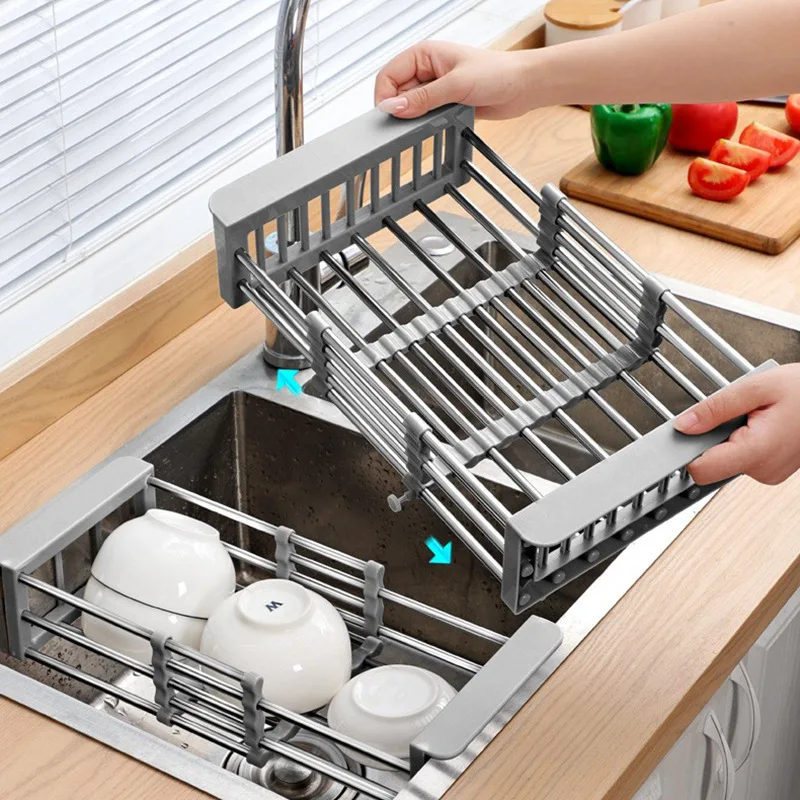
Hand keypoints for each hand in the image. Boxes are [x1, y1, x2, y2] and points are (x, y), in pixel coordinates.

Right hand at [374, 41, 531, 119]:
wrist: (523, 87)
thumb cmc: (497, 73)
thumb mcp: (455, 85)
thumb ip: (423, 98)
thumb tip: (394, 108)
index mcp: (424, 54)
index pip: (388, 75)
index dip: (385, 97)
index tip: (391, 116)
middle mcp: (426, 70)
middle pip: (396, 93)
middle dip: (401, 110)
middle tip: (412, 121)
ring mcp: (435, 88)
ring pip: (410, 107)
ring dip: (415, 118)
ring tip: (433, 118)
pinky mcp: (444, 104)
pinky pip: (425, 116)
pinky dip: (427, 123)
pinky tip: (439, 123)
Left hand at [674, 363, 799, 485]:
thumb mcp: (756, 388)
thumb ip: (714, 408)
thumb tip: (683, 424)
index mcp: (756, 452)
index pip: (700, 470)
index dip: (685, 451)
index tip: (679, 436)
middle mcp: (763, 470)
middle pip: (711, 462)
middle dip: (712, 435)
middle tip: (734, 411)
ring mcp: (770, 472)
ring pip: (727, 458)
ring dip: (730, 435)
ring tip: (754, 413)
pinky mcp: (772, 468)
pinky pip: (743, 456)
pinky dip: (743, 438)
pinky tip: (760, 421)